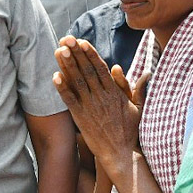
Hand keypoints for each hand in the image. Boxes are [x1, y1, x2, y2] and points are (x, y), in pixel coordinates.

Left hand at [53, 36, 146, 168]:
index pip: (101, 68)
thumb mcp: (137, 107)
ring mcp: (90, 107)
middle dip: (76, 53)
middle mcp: (101, 97)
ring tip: (59, 51)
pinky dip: (62, 88)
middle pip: (87, 71)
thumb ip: (135, 88)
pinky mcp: (81, 118)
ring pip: (77, 82)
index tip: (82, 42)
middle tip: (66, 39)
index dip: (90, 54)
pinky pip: (70, 100)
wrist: (120, 153)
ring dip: (67, 65)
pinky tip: (55, 76)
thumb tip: (137, 71)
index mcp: (114, 92)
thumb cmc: (130, 131)